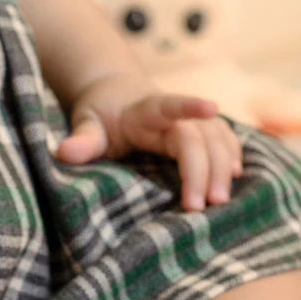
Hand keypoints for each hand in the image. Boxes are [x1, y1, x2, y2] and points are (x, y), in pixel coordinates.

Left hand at [56, 74, 244, 211]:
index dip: (190, 106)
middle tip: (201, 207)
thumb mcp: (86, 122)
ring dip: (224, 167)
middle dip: (204, 170)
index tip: (211, 106)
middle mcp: (174, 114)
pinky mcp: (203, 129)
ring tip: (221, 201)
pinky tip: (237, 175)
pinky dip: (233, 155)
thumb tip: (63, 151)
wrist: (118, 92)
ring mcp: (193, 120)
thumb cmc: (102, 113)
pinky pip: (225, 138)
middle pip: (198, 136)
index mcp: (145, 110)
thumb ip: (81, 138)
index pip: (170, 105)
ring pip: (218, 138)